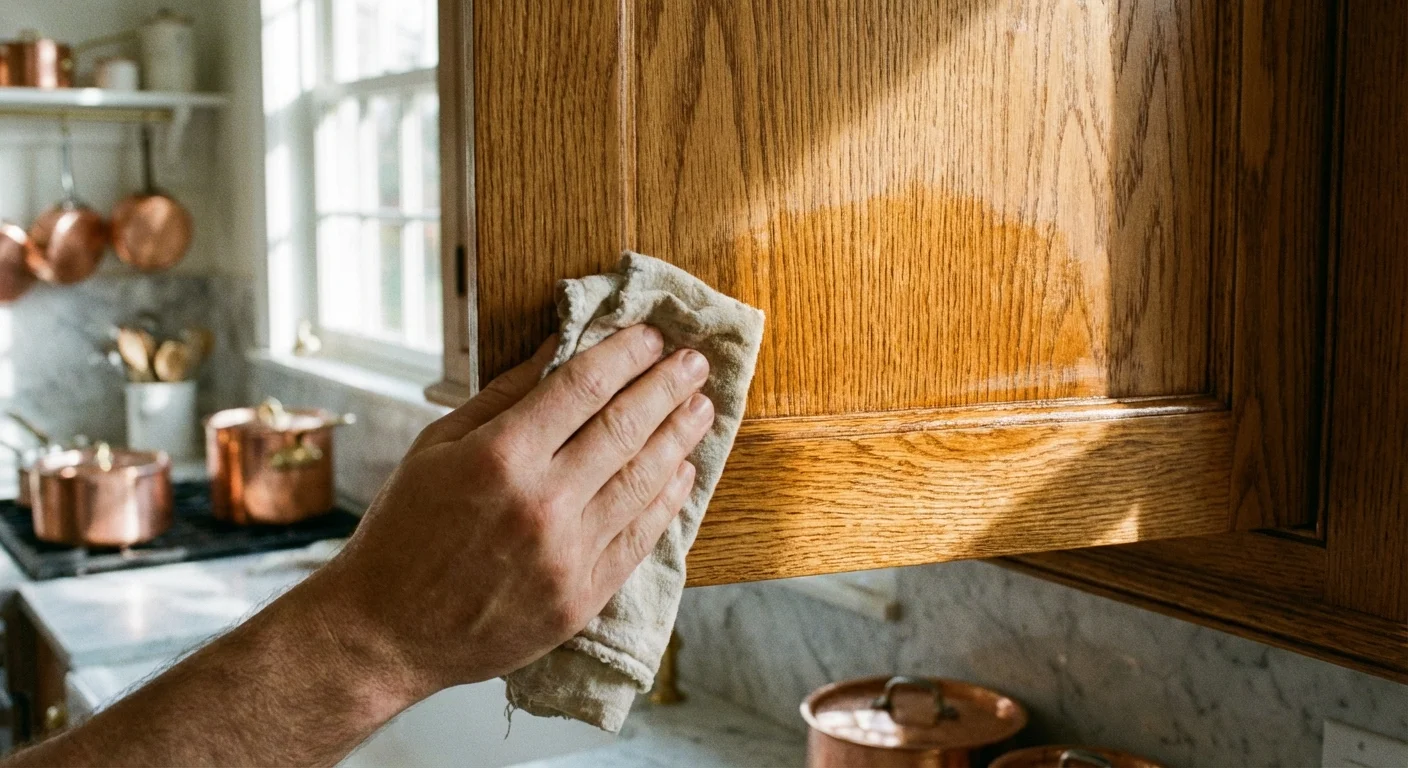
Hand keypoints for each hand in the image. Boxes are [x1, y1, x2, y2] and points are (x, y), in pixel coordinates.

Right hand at [305, 326, 713, 705]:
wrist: (386, 632)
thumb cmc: (403, 533)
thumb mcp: (436, 447)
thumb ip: (503, 396)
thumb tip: (558, 347)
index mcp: (500, 456)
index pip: (583, 387)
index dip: (625, 354)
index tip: (651, 336)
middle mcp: (541, 503)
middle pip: (625, 427)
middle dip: (667, 386)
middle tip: (694, 362)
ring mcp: (568, 554)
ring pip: (643, 480)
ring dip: (680, 438)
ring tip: (701, 408)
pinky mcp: (583, 596)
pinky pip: (641, 537)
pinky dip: (668, 499)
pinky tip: (683, 471)